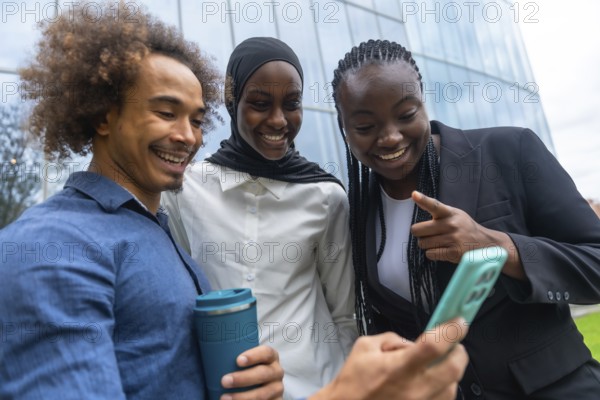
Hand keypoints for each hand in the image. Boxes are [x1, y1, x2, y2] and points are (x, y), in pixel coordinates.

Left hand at [220, 345, 283, 399]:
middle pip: (263, 374)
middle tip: (224, 381)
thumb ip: (234, 353)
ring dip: (242, 397)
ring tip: (224, 398)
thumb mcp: (246, 360)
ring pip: (262, 394)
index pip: (266, 352)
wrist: (260, 387)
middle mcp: (277, 371)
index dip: (253, 356)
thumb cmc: (246, 370)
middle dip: (243, 378)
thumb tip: (209, 344)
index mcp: (271, 357)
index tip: (237, 360)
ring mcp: (277, 389)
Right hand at [309, 319, 468, 399]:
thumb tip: (412, 343)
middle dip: (458, 351)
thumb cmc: (354, 381)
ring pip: (453, 387)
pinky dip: (442, 388)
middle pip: (454, 368)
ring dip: (449, 371)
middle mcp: (415, 389)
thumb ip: (392, 339)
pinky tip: (429, 382)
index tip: (458, 321)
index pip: (434, 346)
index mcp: (398, 368)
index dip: (451, 330)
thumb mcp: (365, 347)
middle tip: (452, 344)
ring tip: (435, 365)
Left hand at [410, 191, 524, 278]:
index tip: (414, 194)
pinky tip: (442, 250)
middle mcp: (450, 224)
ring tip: (439, 242)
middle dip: (419, 233)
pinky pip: (430, 254)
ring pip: (422, 243)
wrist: (486, 243)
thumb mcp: (455, 214)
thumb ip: (438, 209)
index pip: (434, 205)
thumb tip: (415, 196)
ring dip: (427, 244)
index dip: (423, 200)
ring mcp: (452, 239)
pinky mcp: (453, 252)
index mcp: (450, 213)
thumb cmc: (464, 227)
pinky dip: (432, 253)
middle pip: (418, 230)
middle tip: (428, 234)